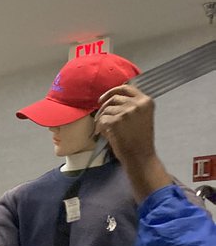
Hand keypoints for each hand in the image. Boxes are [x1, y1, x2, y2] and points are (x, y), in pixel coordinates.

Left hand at [95, 85, 170, 200]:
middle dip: (104, 106)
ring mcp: (127, 111)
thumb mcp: (142, 117)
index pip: (126, 88)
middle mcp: (138, 104)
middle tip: (99, 116)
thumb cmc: (140, 140)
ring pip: (106, 109)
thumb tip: (111, 100)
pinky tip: (103, 133)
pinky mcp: (116, 121)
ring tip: (104, 128)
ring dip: (101, 118)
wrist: (140, 157)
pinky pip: (102, 119)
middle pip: (114, 97)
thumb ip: (131, 106)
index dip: (112, 91)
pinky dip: (100, 126)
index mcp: (146, 101)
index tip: (103, 98)